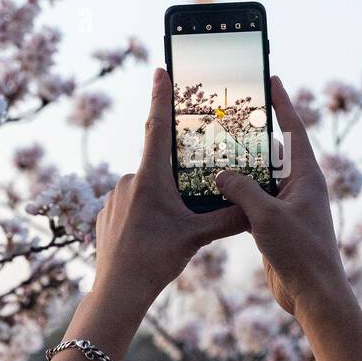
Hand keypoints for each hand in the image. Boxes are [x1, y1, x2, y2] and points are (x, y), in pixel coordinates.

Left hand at [91, 68, 246, 313]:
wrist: (117, 290)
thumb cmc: (155, 260)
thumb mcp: (196, 237)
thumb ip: (228, 218)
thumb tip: (256, 207)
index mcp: (151, 177)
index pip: (158, 127)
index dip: (161, 97)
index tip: (161, 70)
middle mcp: (129, 179)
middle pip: (159, 168)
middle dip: (175, 182)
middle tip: (183, 207)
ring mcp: (114, 196)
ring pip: (146, 190)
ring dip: (160, 203)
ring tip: (168, 233)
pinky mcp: (105, 214)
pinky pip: (131, 206)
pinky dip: (144, 217)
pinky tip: (152, 238)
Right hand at [214, 76, 351, 320]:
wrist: (313, 295)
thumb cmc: (301, 252)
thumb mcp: (267, 216)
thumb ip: (242, 190)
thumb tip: (221, 174)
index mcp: (307, 176)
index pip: (294, 129)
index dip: (282, 103)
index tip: (271, 79)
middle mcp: (300, 187)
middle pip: (274, 151)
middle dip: (253, 135)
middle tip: (229, 114)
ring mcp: (288, 206)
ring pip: (261, 178)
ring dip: (241, 167)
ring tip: (214, 149)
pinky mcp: (277, 225)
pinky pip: (254, 201)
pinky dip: (237, 194)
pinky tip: (215, 190)